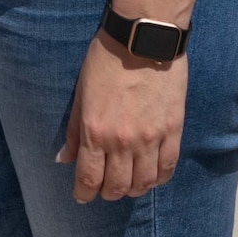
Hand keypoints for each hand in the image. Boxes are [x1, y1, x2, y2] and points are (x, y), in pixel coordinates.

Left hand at [59, 30, 185, 201]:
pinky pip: (167, 167)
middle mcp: (123, 141)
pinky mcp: (173, 130)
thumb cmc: (105, 62)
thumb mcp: (81, 94)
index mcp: (96, 132)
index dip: (84, 194)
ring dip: (134, 189)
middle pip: (117, 187)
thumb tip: (64, 160)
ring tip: (129, 183)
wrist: (143, 39)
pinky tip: (151, 176)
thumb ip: (74, 131)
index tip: (82, 196)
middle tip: (105, 187)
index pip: (89, 179)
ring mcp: (151, 138)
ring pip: (143, 183)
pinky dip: (158, 178)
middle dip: (108, 193)